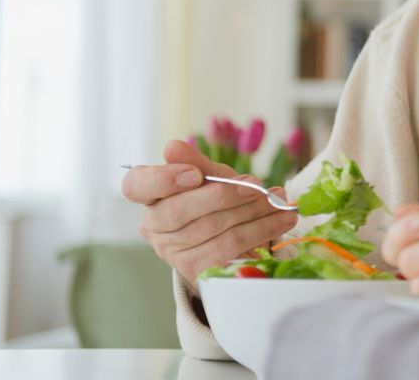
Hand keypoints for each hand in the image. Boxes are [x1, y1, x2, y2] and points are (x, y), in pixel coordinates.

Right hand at [122, 139, 298, 290]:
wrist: (235, 236)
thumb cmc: (217, 197)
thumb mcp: (211, 176)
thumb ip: (196, 162)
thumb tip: (172, 147)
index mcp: (150, 196)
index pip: (136, 186)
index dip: (163, 180)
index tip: (195, 174)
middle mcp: (153, 226)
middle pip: (180, 211)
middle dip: (224, 196)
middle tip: (258, 186)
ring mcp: (172, 252)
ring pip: (212, 229)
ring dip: (253, 212)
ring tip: (280, 200)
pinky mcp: (196, 271)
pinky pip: (229, 249)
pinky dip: (261, 231)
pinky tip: (282, 219)